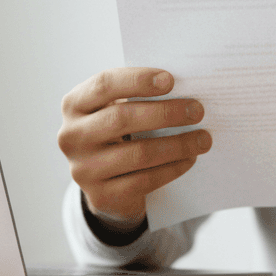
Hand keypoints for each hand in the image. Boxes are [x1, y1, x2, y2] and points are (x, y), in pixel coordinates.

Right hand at [58, 68, 209, 230]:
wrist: (101, 178)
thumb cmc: (115, 130)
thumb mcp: (113, 107)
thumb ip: (135, 95)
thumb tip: (183, 87)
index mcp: (74, 104)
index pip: (103, 85)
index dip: (137, 81)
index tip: (170, 80)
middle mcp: (72, 136)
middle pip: (122, 118)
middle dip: (165, 113)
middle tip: (197, 110)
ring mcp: (83, 169)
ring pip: (138, 153)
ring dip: (177, 144)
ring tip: (203, 138)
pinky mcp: (100, 195)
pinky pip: (144, 180)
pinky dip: (172, 168)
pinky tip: (189, 159)